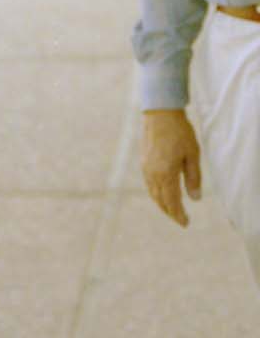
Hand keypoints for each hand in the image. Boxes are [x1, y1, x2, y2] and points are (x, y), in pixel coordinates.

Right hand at [141, 108, 201, 226]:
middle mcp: (153, 175)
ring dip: (162, 204)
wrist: (159, 114)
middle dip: (170, 212)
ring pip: (153, 194)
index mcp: (166, 175)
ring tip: (172, 209)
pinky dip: (156, 193)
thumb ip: (193, 178)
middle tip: (180, 219)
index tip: (185, 223)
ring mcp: (146, 169)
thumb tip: (195, 199)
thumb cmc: (179, 133)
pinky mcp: (143, 163)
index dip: (179, 215)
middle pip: (160, 201)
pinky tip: (162, 192)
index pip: (172, 202)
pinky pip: (149, 185)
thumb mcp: (193, 155)